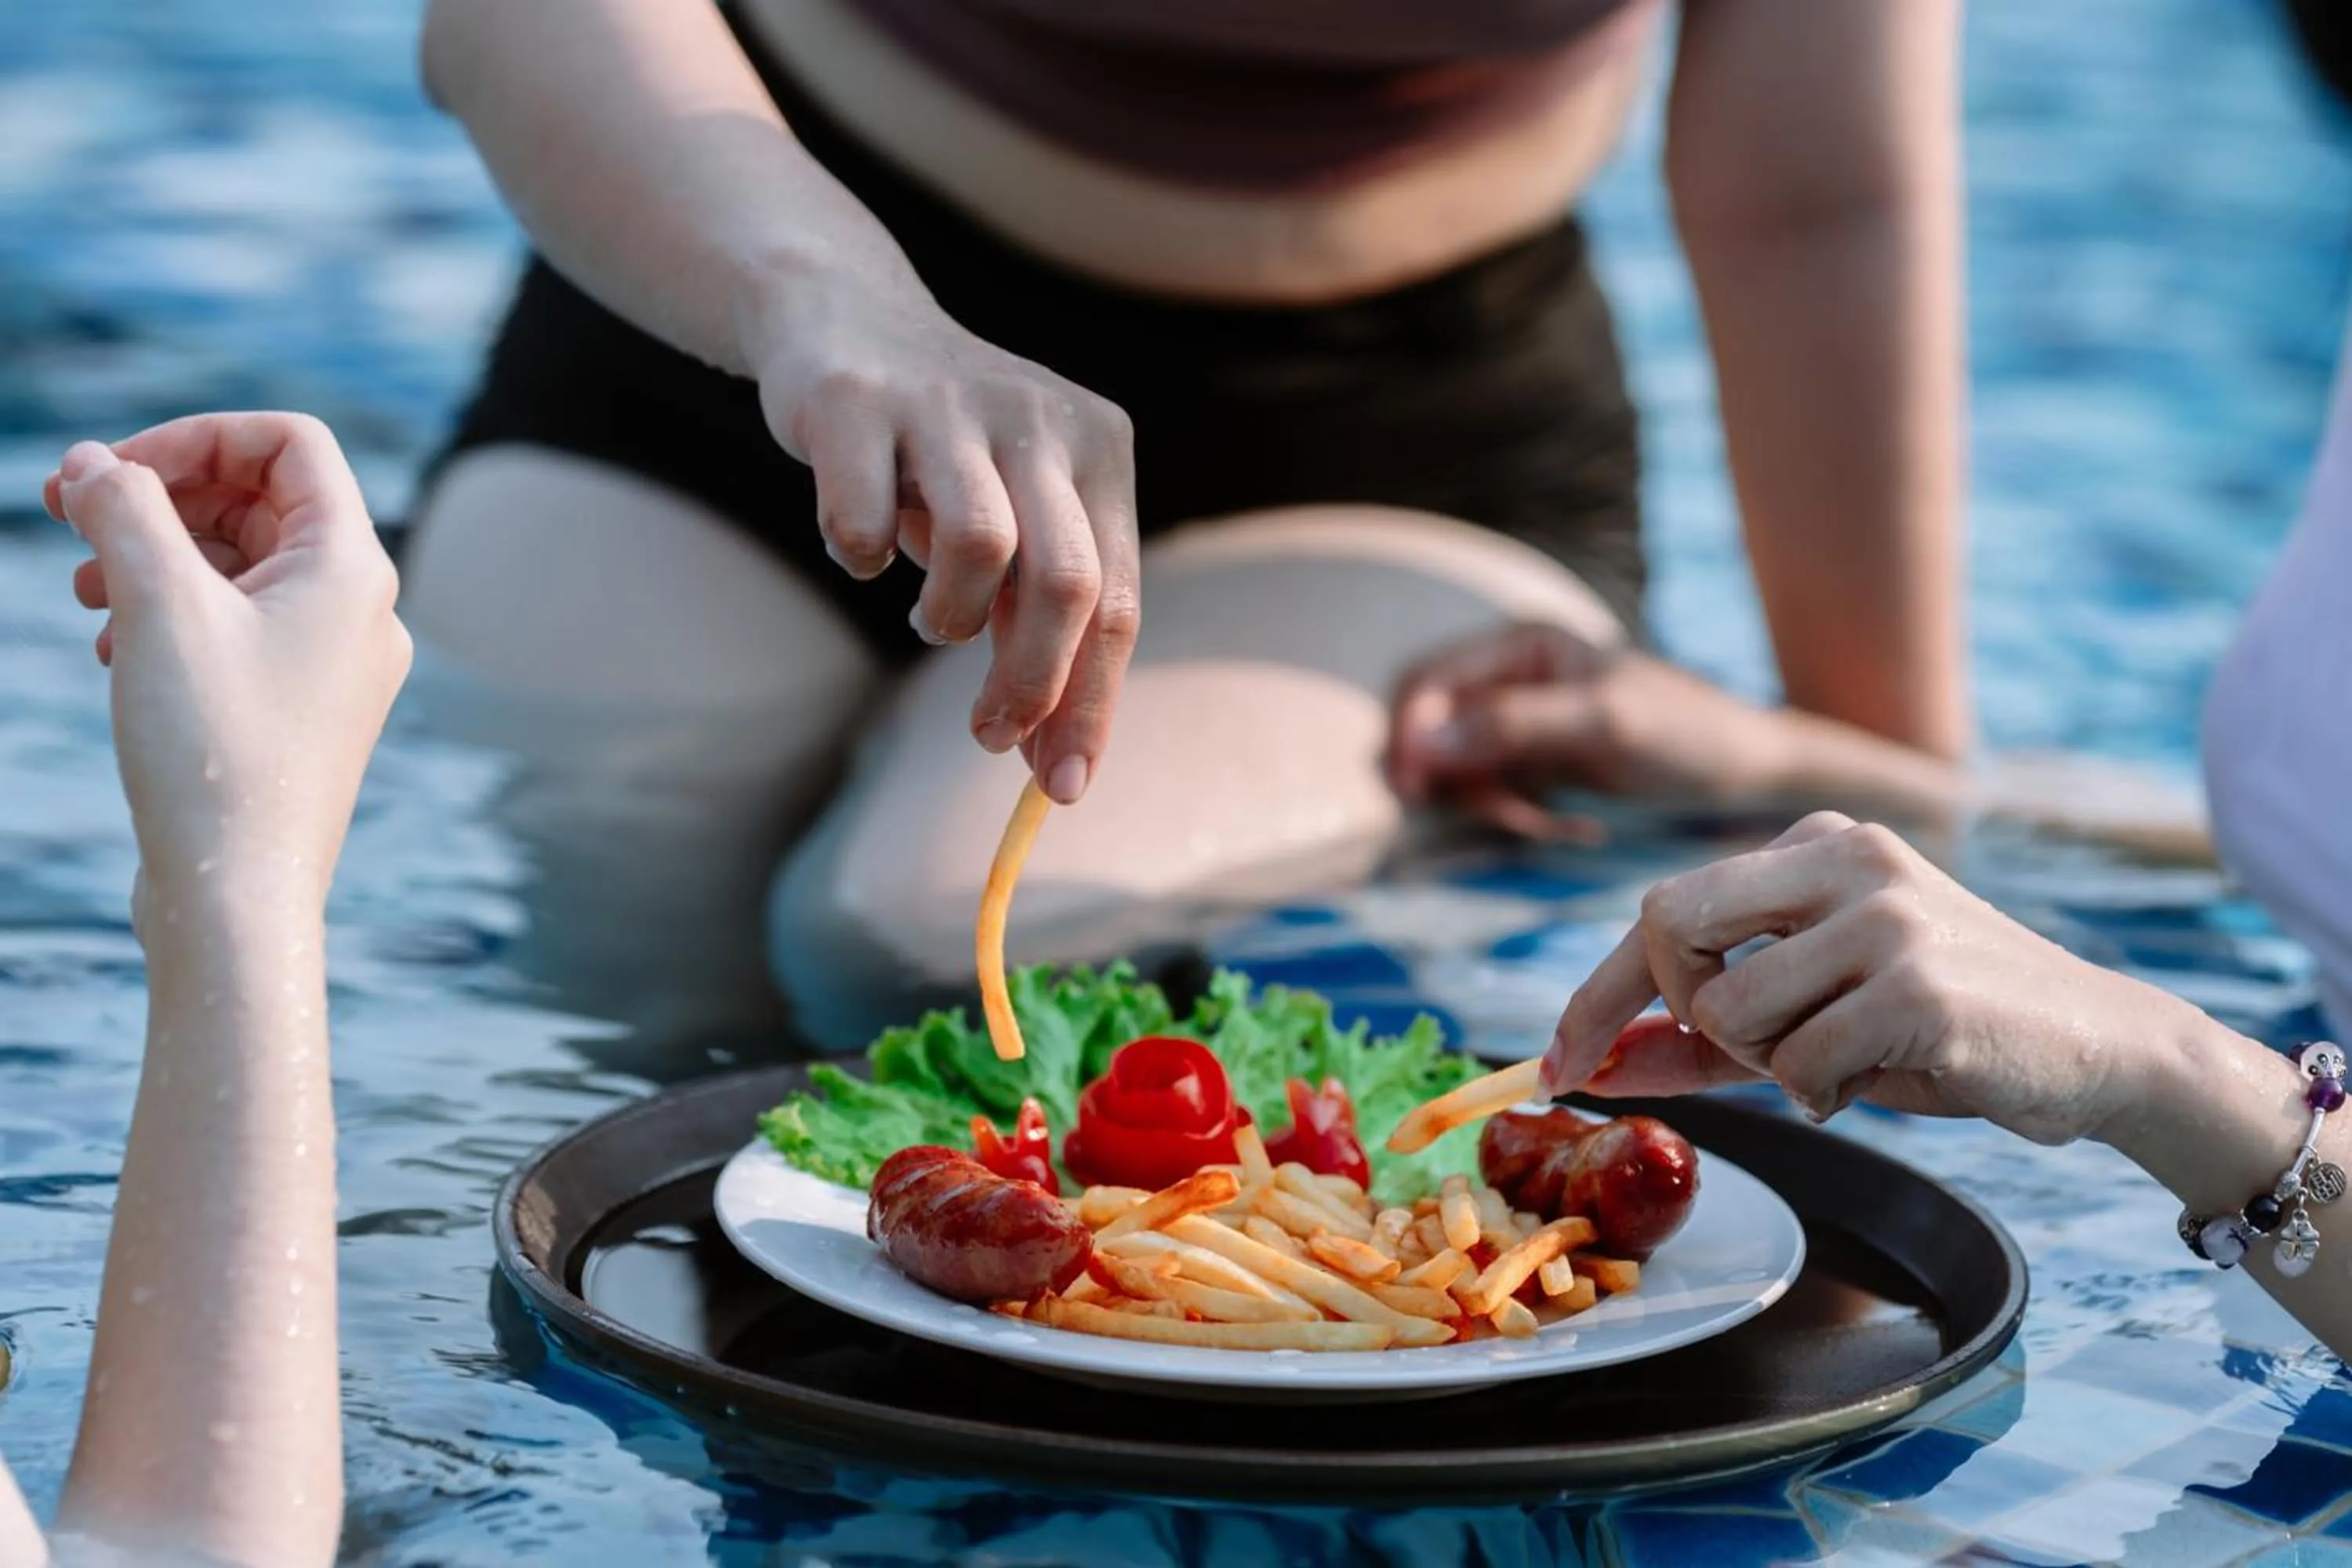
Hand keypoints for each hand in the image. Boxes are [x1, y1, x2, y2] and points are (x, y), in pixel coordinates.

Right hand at [44, 414, 413, 916]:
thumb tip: (93, 465)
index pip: (291, 443)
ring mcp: (332, 663)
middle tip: (65, 512)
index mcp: (352, 568)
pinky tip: (113, 650)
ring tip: (83, 592)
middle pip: (259, 499)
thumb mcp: (158, 605)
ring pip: (238, 566)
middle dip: (160, 496)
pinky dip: (171, 615)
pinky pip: (235, 627)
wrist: (238, 893)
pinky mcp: (296, 709)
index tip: (113, 472)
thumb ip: (124, 510)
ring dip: (154, 556)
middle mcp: (359, 609)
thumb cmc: (213, 751)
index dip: (196, 436)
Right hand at [750, 270, 1139, 803]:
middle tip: (990, 733)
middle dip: (1032, 685)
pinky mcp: (855, 403)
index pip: (1119, 600)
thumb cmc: (944, 451)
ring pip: (980, 547)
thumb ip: (1044, 627)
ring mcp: (946, 403)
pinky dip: (859, 558)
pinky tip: (861, 550)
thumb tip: (1059, 769)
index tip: (1063, 786)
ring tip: (933, 622)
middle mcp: (1037, 419)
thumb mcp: (1017, 520)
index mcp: (1098, 449)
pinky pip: (861, 521)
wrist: (841, 315)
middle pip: (1068, 582)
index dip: (1093, 703)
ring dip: (949, 617)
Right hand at [1385, 621, 1787, 833]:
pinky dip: (1516, 818)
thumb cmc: (1687, 733)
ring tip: (1553, 827)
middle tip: (1510, 819)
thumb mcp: (1604, 723)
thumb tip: (1421, 744)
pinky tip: (1569, 828)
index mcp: (1520, 642)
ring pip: (1456, 769)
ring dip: (1492, 807)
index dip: (1409, 732)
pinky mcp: (1532, 763)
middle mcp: (1509, 674)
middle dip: (1453, 779)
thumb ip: (1512, 725)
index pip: (1426, 681)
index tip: (1417, 788)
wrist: (1746, 771)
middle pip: (1429, 727)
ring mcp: (1518, 721)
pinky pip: (1491, 794)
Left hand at [1538, 811, 2197, 1146]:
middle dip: (1684, 1015)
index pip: (1659, 906)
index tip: (1557, 1065)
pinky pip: (1799, 1065)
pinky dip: (1825, 1095)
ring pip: (1730, 1011)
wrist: (2101, 1051)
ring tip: (1845, 1061)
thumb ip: (1698, 1039)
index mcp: (1816, 844)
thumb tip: (1595, 1066)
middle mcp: (1846, 857)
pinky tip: (1886, 1077)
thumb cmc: (1940, 1034)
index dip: (1598, 993)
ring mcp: (1885, 914)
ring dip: (1770, 1068)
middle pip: (1666, 925)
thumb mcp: (1808, 1021)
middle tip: (1751, 1056)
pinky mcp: (1918, 985)